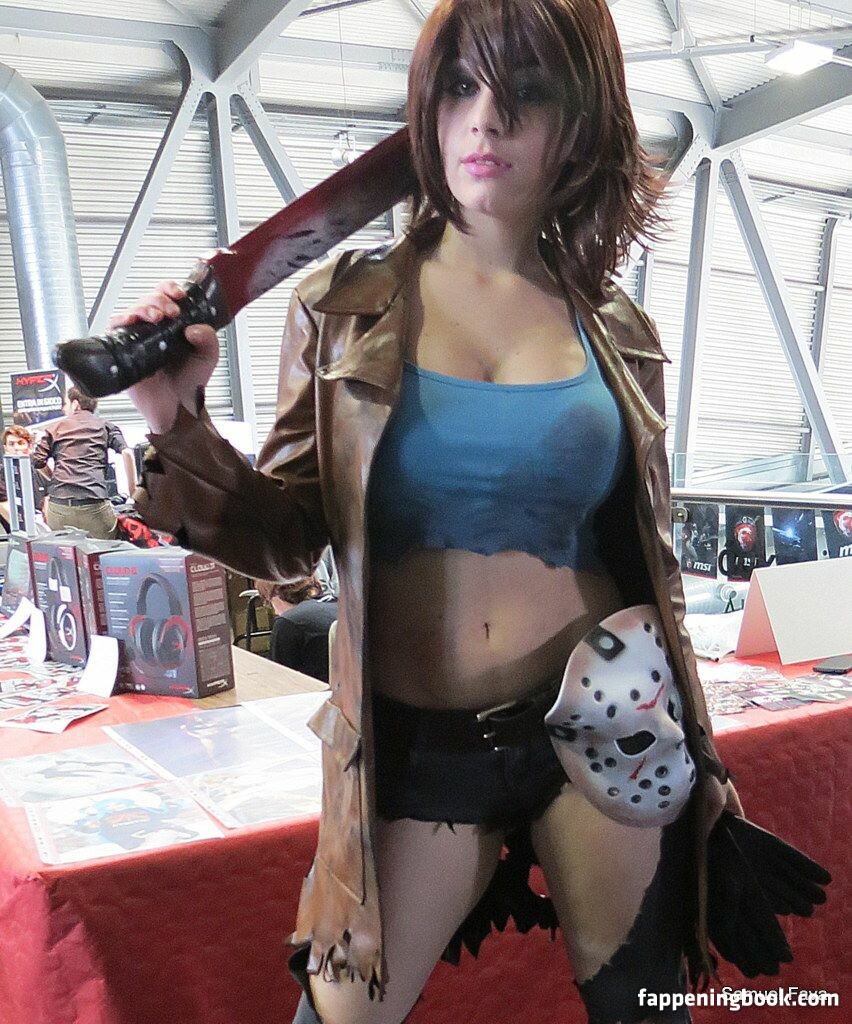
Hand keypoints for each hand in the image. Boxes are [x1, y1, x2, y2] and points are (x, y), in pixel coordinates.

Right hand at [109, 281, 218, 433]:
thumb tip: (192, 327)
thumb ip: (208, 339)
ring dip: (144, 307)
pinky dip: (122, 319)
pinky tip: (132, 320)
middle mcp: (152, 329)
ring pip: (132, 310)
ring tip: (157, 316)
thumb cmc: (189, 383)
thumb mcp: (207, 357)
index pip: (166, 297)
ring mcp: (137, 339)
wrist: (178, 407)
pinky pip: (115, 329)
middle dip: (159, 299)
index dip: (169, 289)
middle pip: (148, 300)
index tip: (179, 295)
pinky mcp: (122, 351)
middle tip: (171, 312)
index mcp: (171, 325)